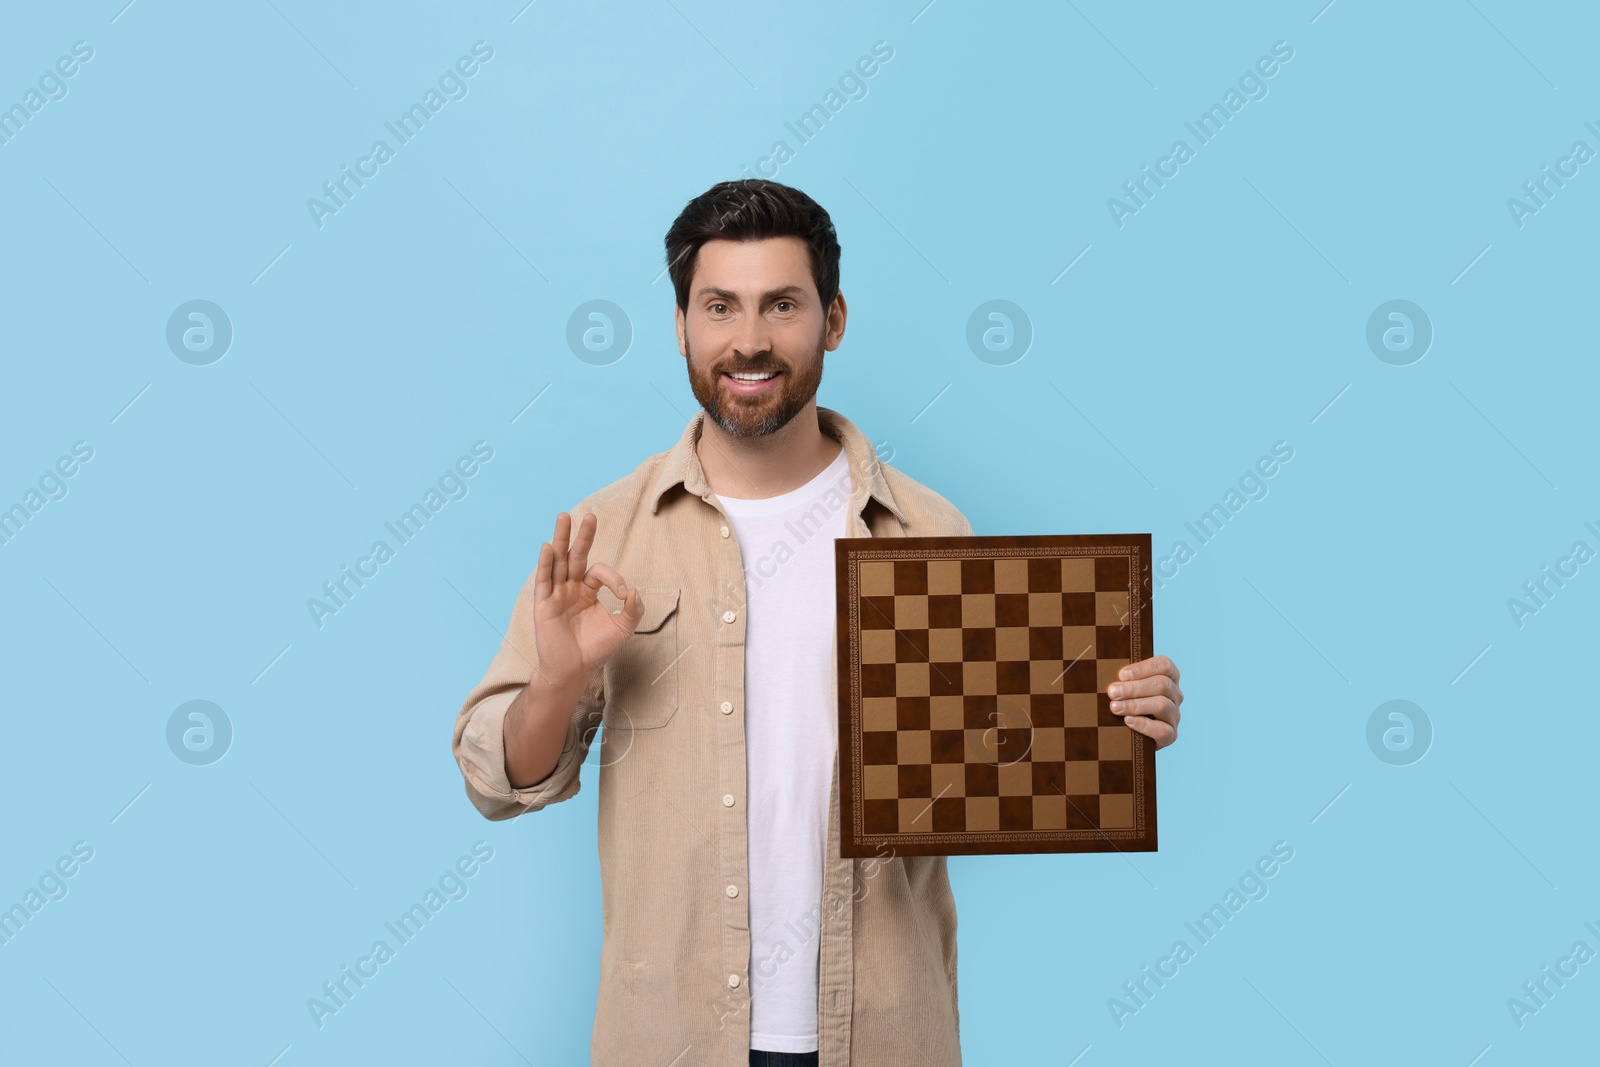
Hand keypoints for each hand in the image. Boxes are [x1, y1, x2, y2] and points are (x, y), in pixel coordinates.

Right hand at [532, 511, 642, 691]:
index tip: (624, 593)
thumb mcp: (622, 628)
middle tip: (590, 515)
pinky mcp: (544, 605)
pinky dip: (546, 564)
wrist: (574, 671)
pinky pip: (544, 581)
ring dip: (561, 539)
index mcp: (588, 591)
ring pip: (558, 562)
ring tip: (564, 517)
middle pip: (576, 556)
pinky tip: (548, 548)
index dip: (614, 578)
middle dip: (583, 536)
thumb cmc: (596, 650)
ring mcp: (556, 595)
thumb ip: (633, 610)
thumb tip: (634, 591)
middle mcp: (571, 588)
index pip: (599, 572)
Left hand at [1106, 655, 1181, 748]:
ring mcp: (1174, 715)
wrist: (1131, 735)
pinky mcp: (1171, 735)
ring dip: (1135, 705)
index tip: (1121, 675)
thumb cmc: (1126, 701)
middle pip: (1162, 684)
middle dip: (1134, 688)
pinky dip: (1143, 724)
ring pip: (1162, 705)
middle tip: (1112, 692)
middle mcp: (1175, 695)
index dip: (1143, 668)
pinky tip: (1127, 720)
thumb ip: (1122, 678)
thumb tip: (1106, 670)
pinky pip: (1162, 730)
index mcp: (1169, 677)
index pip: (1164, 665)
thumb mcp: (1126, 686)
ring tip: (1115, 707)